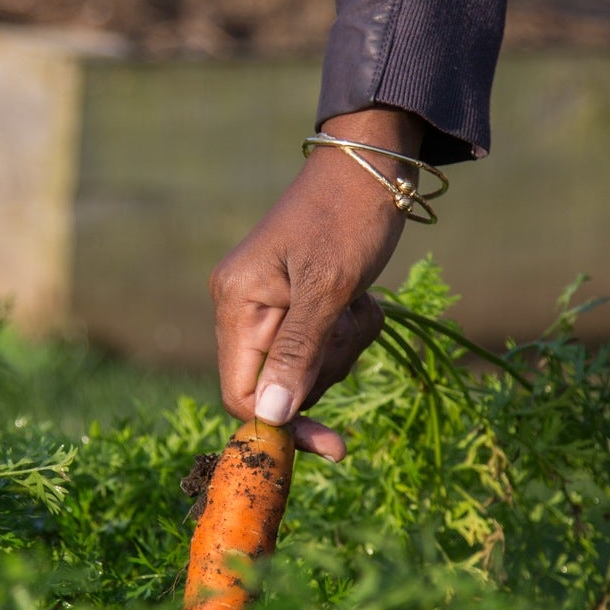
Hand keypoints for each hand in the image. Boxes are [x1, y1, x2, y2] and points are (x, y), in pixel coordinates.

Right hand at [209, 107, 425, 460]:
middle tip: (353, 324)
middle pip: (277, 386)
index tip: (334, 445)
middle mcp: (242, 307)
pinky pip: (319, 346)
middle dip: (324, 370)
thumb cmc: (348, 218)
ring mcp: (269, 305)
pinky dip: (347, 332)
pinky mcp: (296, 301)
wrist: (372, 164)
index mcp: (237, 302)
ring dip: (342, 348)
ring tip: (360, 304)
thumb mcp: (328, 288)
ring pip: (303, 369)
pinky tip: (362, 300)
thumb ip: (298, 354)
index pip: (243, 394)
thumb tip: (272, 417)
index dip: (285, 424)